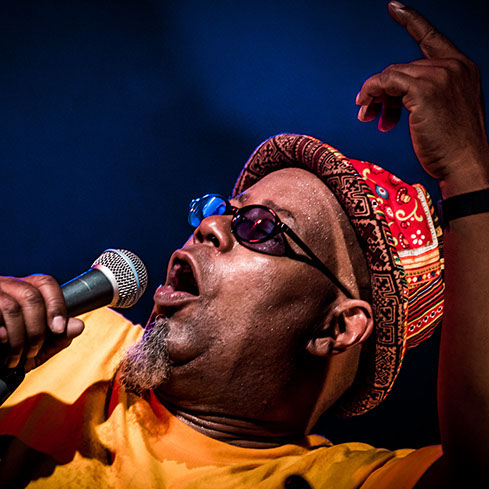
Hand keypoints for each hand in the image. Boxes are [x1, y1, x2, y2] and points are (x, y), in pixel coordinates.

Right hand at [0, 274, 83, 372]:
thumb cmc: (7, 351)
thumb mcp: (38, 347)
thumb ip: (59, 337)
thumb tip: (78, 326)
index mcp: (26, 289)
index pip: (47, 283)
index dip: (56, 305)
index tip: (59, 328)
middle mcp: (7, 285)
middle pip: (31, 296)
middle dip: (37, 328)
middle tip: (34, 350)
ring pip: (11, 307)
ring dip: (18, 338)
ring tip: (15, 357)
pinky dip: (1, 333)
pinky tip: (2, 343)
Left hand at [356, 1, 488, 195]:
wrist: (464, 164)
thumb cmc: (451, 146)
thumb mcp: (441, 112)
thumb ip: (421, 94)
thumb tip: (387, 95)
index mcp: (461, 68)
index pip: (432, 37)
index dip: (412, 21)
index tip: (394, 7)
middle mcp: (453, 66)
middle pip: (402, 66)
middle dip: (382, 91)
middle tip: (368, 112)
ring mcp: (440, 75)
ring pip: (391, 74)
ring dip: (373, 95)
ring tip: (367, 117)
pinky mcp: (424, 89)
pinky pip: (385, 82)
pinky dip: (371, 93)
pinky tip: (367, 109)